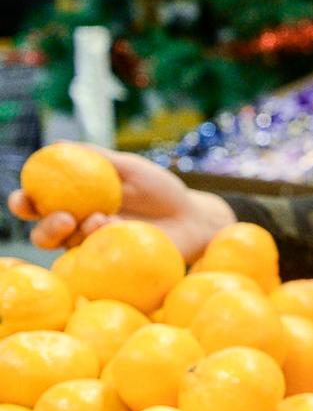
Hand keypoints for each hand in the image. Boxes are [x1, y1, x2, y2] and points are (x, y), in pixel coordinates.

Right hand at [8, 147, 233, 258]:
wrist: (191, 218)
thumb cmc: (159, 189)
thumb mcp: (128, 168)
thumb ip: (96, 158)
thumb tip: (58, 144)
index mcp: (74, 202)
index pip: (37, 204)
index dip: (23, 202)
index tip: (25, 197)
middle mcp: (78, 228)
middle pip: (43, 233)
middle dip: (43, 227)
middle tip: (64, 217)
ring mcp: (95, 249)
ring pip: (68, 249)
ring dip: (76, 234)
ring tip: (99, 219)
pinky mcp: (113, 265)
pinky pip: (96, 259)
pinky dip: (101, 241)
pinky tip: (114, 227)